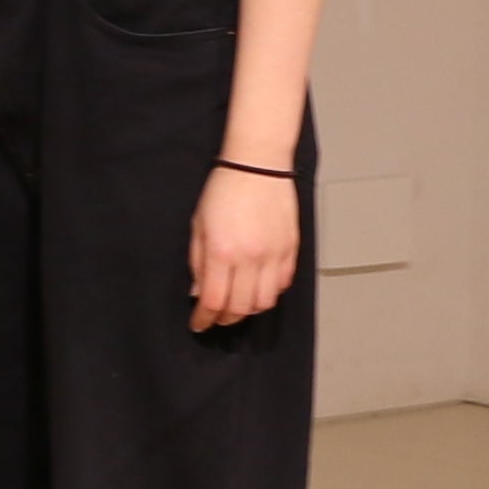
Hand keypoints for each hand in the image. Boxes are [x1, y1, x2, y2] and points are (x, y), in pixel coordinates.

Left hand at [188, 163, 298, 330]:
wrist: (257, 164)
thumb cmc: (225, 188)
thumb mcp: (198, 225)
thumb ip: (197, 262)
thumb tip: (198, 291)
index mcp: (222, 252)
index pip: (213, 301)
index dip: (204, 319)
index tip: (199, 323)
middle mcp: (250, 257)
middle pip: (240, 308)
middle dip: (226, 318)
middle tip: (217, 317)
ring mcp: (273, 254)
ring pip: (265, 302)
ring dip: (250, 309)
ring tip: (239, 304)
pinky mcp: (290, 248)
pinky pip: (283, 284)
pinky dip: (271, 293)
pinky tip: (259, 288)